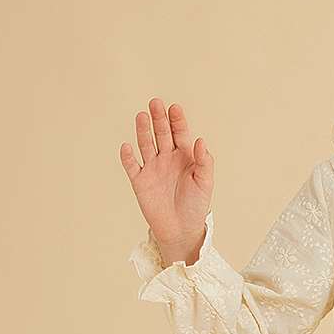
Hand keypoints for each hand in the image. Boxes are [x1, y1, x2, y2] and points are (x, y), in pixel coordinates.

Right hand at [119, 98, 213, 257]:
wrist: (181, 230)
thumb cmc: (195, 206)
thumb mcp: (205, 183)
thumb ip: (204, 162)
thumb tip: (201, 140)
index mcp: (184, 157)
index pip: (179, 133)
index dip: (177, 120)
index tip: (174, 108)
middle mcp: (166, 158)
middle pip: (161, 134)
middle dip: (158, 119)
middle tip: (155, 103)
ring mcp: (152, 168)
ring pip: (146, 144)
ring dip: (143, 131)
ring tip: (142, 116)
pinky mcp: (140, 181)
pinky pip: (132, 166)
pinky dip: (128, 157)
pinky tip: (127, 147)